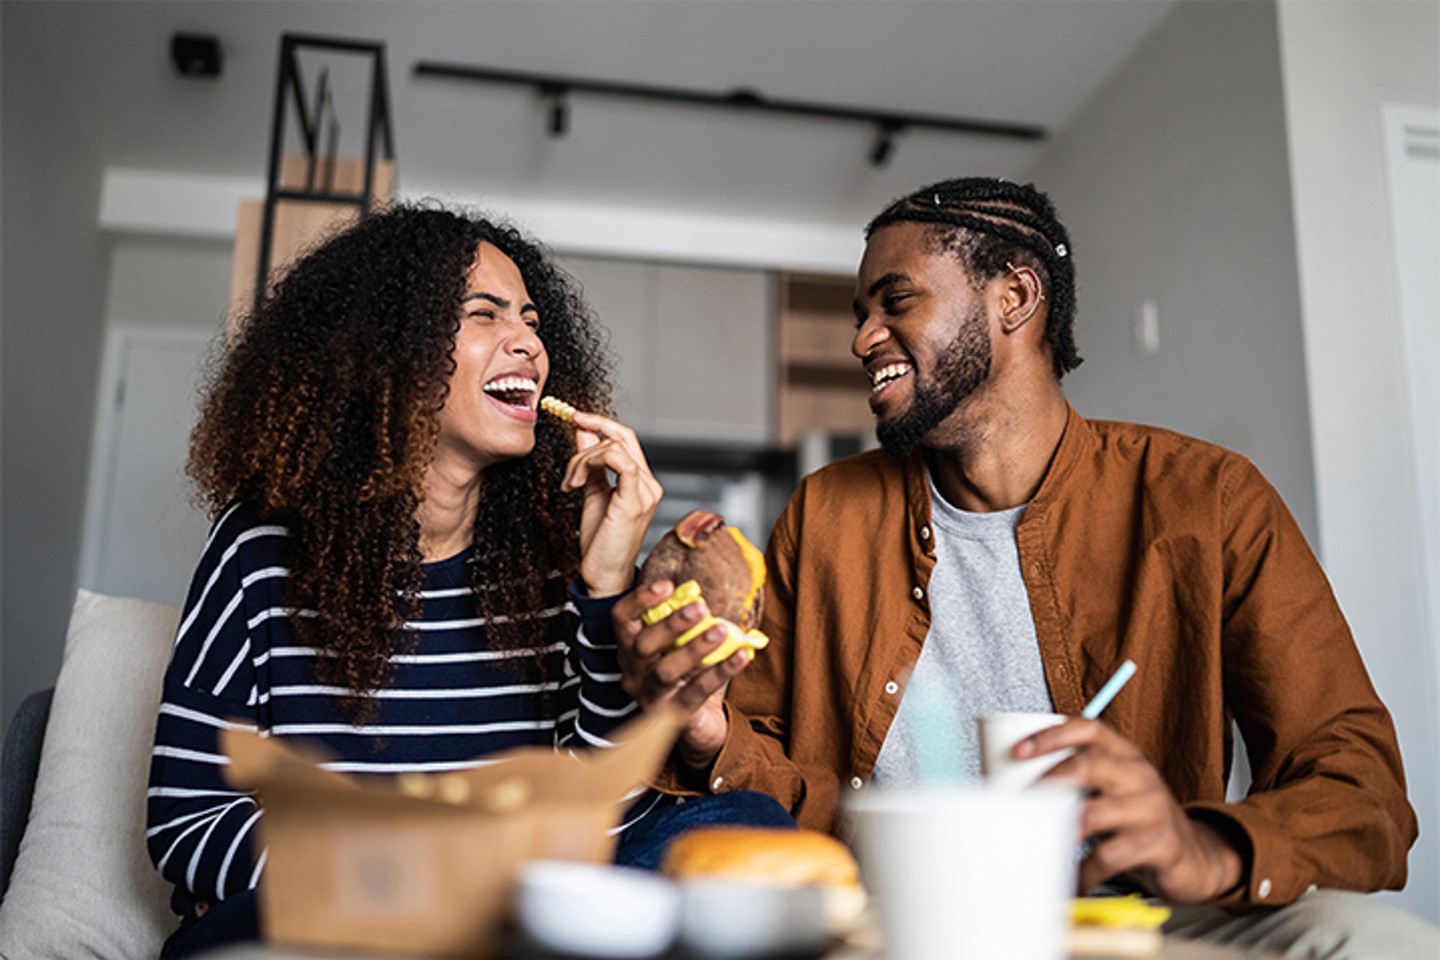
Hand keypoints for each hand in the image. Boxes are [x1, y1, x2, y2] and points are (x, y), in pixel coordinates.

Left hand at [561, 411, 662, 596]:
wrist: (603, 575)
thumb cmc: (600, 542)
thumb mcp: (592, 493)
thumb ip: (591, 463)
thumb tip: (584, 433)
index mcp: (641, 482)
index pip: (626, 438)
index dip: (602, 423)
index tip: (576, 417)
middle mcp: (649, 484)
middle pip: (622, 437)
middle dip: (588, 438)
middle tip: (568, 454)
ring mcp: (646, 492)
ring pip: (615, 447)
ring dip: (583, 459)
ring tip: (571, 482)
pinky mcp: (635, 501)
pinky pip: (620, 462)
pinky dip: (594, 462)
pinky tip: (578, 481)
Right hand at [612, 580, 753, 769]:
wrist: (697, 724)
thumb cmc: (687, 675)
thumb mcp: (683, 646)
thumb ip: (687, 624)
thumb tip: (701, 597)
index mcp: (630, 649)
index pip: (622, 619)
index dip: (641, 600)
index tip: (669, 586)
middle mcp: (632, 673)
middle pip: (642, 645)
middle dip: (671, 624)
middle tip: (700, 607)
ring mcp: (649, 697)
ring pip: (665, 671)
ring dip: (695, 648)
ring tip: (722, 631)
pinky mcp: (672, 716)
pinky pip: (696, 692)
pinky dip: (720, 672)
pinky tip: (741, 656)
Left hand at [1019, 718, 1243, 903]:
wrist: (1193, 856)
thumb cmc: (1136, 818)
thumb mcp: (1112, 788)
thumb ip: (1076, 780)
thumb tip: (1010, 782)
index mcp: (1124, 754)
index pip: (1089, 728)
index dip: (1052, 735)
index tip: (1019, 750)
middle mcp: (1139, 774)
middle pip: (1089, 765)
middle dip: (1049, 780)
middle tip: (1021, 800)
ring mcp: (1151, 808)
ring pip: (1096, 813)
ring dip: (1060, 830)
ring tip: (1037, 843)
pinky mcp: (1159, 843)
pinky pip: (1110, 856)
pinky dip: (1084, 872)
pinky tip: (1073, 879)